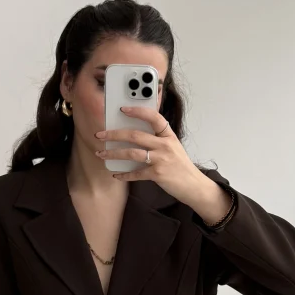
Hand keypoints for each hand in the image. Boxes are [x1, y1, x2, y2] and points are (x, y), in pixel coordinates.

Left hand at [94, 106, 210, 207]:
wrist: (194, 185)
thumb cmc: (181, 166)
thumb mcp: (173, 147)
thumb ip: (158, 140)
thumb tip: (134, 136)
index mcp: (168, 135)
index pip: (153, 117)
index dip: (137, 111)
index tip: (122, 109)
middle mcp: (165, 145)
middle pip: (135, 135)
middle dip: (114, 134)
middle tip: (100, 135)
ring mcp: (161, 159)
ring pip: (132, 153)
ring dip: (113, 153)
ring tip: (101, 154)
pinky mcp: (157, 174)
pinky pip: (136, 173)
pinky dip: (124, 175)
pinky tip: (116, 175)